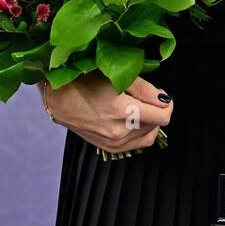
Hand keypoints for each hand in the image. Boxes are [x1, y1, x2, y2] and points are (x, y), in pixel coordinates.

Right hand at [42, 72, 171, 154]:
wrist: (58, 97)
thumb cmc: (84, 81)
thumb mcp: (118, 77)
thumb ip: (145, 90)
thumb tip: (164, 100)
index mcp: (123, 111)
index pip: (163, 116)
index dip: (166, 104)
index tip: (160, 95)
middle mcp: (119, 131)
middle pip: (156, 126)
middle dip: (156, 111)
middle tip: (143, 97)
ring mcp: (112, 143)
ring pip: (147, 137)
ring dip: (148, 123)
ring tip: (137, 108)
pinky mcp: (107, 148)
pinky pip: (134, 145)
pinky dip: (138, 134)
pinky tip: (129, 121)